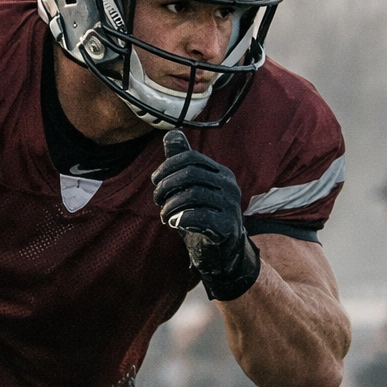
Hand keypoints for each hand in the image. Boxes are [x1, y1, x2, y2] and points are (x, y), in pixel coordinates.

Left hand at [151, 129, 259, 300]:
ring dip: (170, 206)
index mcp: (220, 173)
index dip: (167, 167)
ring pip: (192, 195)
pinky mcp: (227, 227)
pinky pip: (199, 217)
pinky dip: (180, 218)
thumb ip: (182, 163)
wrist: (223, 252)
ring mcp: (230, 207)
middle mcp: (229, 186)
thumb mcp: (191, 188)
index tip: (155, 181)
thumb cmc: (204, 216)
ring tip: (164, 215)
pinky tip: (175, 223)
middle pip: (190, 175)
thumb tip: (171, 134)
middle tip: (157, 200)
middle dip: (165, 186)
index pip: (190, 158)